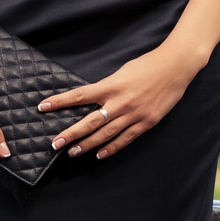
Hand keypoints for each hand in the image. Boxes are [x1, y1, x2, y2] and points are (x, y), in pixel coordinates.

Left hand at [38, 45, 200, 159]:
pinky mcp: (147, 122)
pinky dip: (112, 148)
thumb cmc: (147, 65)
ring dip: (87, 145)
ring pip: (106, 134)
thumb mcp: (122, 72)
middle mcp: (120, 102)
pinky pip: (126, 139)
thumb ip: (107, 87)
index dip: (61, 102)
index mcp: (112, 85)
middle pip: (90, 122)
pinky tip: (100, 154)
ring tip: (72, 152)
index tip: (43, 107)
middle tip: (54, 144)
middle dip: (70, 134)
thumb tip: (90, 99)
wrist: (176, 66)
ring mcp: (134, 114)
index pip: (80, 95)